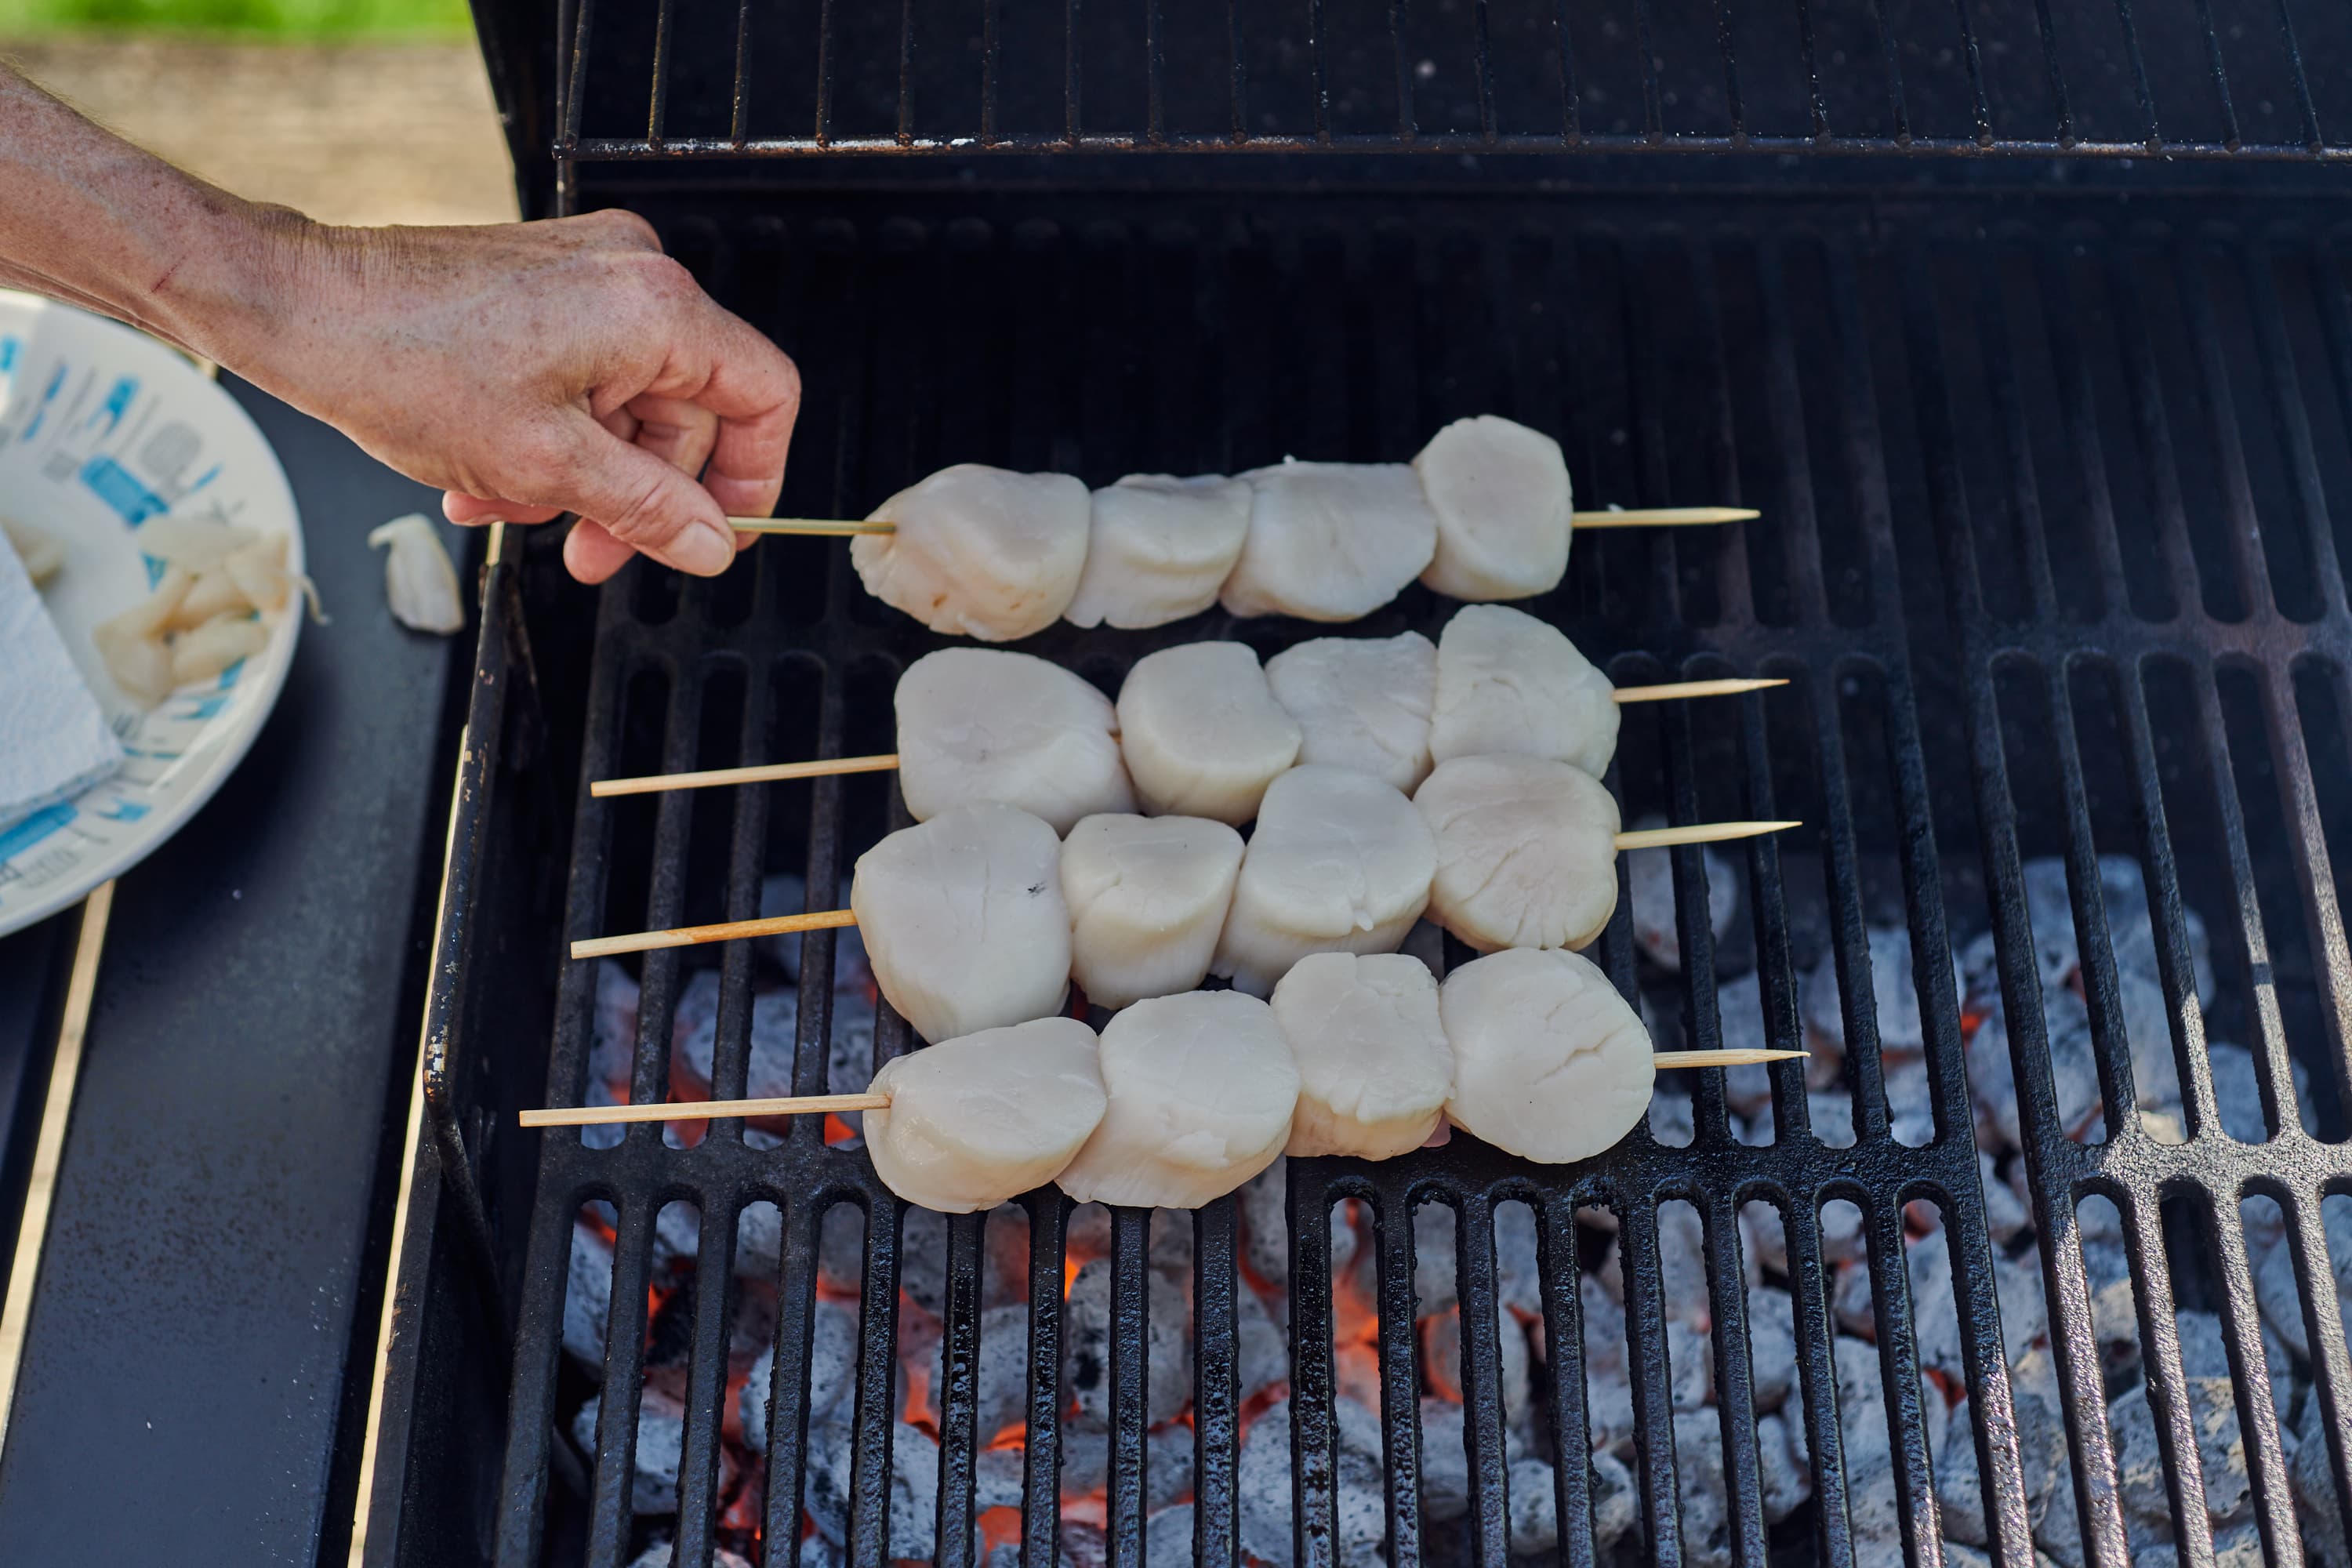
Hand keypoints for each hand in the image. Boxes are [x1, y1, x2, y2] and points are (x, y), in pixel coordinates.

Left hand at [229, 209, 798, 582]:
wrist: (295, 307)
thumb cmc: (400, 362)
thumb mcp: (545, 466)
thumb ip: (648, 509)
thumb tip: (713, 544)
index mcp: (655, 308)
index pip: (764, 395)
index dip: (752, 478)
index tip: (716, 533)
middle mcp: (632, 275)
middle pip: (690, 412)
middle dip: (639, 494)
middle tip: (594, 552)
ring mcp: (585, 276)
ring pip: (627, 405)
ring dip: (580, 475)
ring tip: (509, 507)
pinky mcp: (543, 286)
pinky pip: (582, 378)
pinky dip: (549, 435)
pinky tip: (490, 475)